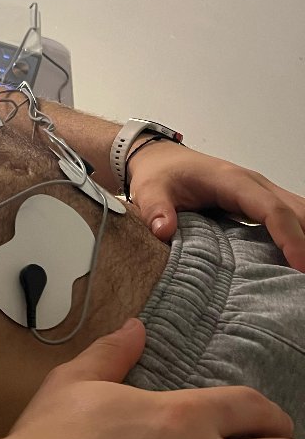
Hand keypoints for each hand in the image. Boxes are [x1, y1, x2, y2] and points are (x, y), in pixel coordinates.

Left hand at [127, 141, 304, 269]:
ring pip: (299, 213)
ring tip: (302, 273)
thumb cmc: (160, 174)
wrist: (161, 159)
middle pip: (297, 212)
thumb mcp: (150, 190)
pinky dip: (299, 236)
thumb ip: (156, 209)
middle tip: (304, 279)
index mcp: (232, 181)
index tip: (301, 266)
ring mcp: (261, 193)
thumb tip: (164, 231)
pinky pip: (289, 218)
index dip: (291, 238)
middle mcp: (255, 185)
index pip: (273, 209)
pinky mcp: (260, 203)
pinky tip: (295, 261)